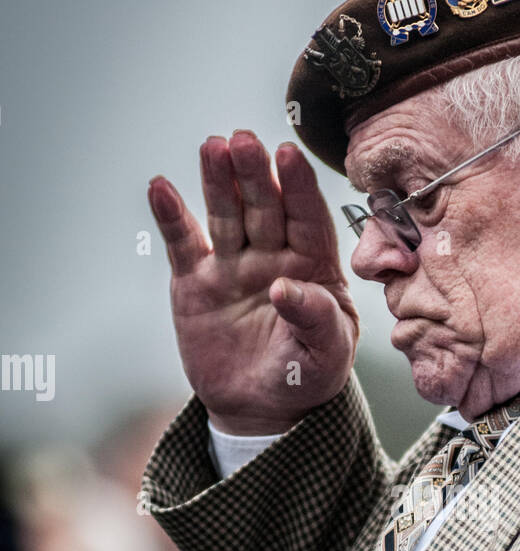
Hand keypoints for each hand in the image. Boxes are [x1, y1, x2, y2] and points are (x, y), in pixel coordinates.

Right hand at [147, 130, 359, 433]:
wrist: (262, 410)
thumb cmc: (307, 376)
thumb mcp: (327, 355)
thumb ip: (317, 319)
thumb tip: (284, 286)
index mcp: (314, 266)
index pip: (307, 219)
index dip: (298, 187)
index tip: (288, 155)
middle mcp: (273, 255)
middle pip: (263, 207)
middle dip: (255, 173)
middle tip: (244, 141)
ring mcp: (232, 265)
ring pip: (225, 215)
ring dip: (218, 181)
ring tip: (212, 147)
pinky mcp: (195, 281)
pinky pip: (184, 243)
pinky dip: (171, 216)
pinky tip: (161, 188)